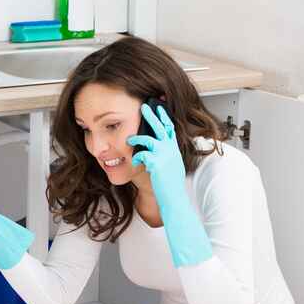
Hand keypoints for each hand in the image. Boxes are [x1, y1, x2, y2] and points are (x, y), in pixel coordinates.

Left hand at [126, 104, 212, 267]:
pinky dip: (136, 158)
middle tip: (143, 106)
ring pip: (148, 140)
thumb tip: (154, 151)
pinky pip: (142, 155)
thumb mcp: (171, 166)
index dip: (164, 116)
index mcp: (174, 149)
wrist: (173, 197)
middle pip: (160, 127)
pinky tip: (135, 163)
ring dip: (137, 139)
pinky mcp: (156, 163)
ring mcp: (164, 156)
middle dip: (151, 115)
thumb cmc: (170, 185)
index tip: (159, 107)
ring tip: (129, 140)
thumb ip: (166, 156)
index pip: (169, 128)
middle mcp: (170, 150)